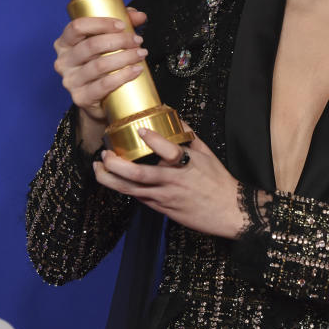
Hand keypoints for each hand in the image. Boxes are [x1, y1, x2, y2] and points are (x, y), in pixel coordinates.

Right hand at [53, 7, 147, 135]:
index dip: (101, 23)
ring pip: (100, 65)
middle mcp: (63, 61)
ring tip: (141, 53)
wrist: (98, 101)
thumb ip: (122, 25)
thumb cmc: (101, 65)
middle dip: (119, 40)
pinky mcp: (81, 97)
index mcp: (64, 43)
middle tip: (137, 40)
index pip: (77, 26)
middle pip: (91, 45)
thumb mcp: (108, 42)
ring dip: (125, 57)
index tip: (123, 25)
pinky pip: (104, 85)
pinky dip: (123, 76)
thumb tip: (139, 16)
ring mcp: (70, 81)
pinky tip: (136, 70)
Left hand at [93, 125, 247, 239]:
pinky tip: (114, 180)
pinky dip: (124, 188)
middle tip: (105, 155)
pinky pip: (138, 198)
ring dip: (110, 179)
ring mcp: (165, 197)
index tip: (141, 129)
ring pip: (131, 190)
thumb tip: (174, 117)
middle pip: (137, 174)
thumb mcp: (207, 153)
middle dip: (115, 165)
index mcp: (187, 164)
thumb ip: (189, 135)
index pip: (168, 151)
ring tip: (99, 168)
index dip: (153, 139)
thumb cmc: (218, 181)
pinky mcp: (162, 209)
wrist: (229, 211)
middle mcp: (173, 181)